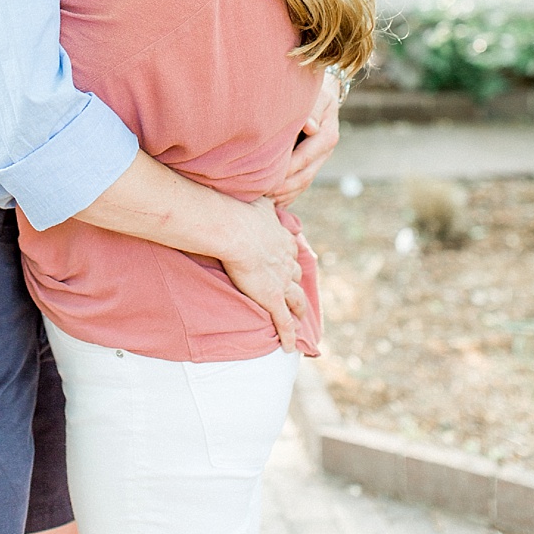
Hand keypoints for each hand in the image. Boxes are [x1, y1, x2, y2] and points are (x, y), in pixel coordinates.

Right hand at [218, 195, 304, 352]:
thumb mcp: (259, 201)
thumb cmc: (240, 213)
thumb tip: (269, 186)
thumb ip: (265, 199)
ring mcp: (281, 282)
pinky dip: (288, 335)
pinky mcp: (272, 299)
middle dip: (297, 282)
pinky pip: (283, 321)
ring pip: (296, 299)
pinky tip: (290, 347)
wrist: (234, 230)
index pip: (290, 250)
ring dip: (299, 308)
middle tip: (296, 289)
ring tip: (300, 315)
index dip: (289, 256)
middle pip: (296, 275)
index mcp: (282, 240)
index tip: (287, 259)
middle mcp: (286, 261)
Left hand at [268, 75, 342, 207]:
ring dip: (285, 194)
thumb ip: (312, 110)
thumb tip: (310, 126)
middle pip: (305, 175)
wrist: (320, 95)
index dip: (287, 169)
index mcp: (327, 135)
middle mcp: (325, 151)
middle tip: (262, 194)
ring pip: (303, 183)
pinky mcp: (312, 163)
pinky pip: (301, 183)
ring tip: (265, 201)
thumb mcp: (315, 95)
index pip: (305, 157)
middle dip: (283, 187)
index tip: (268, 178)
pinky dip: (288, 195)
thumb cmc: (312, 92)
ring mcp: (319, 159)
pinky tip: (273, 203)